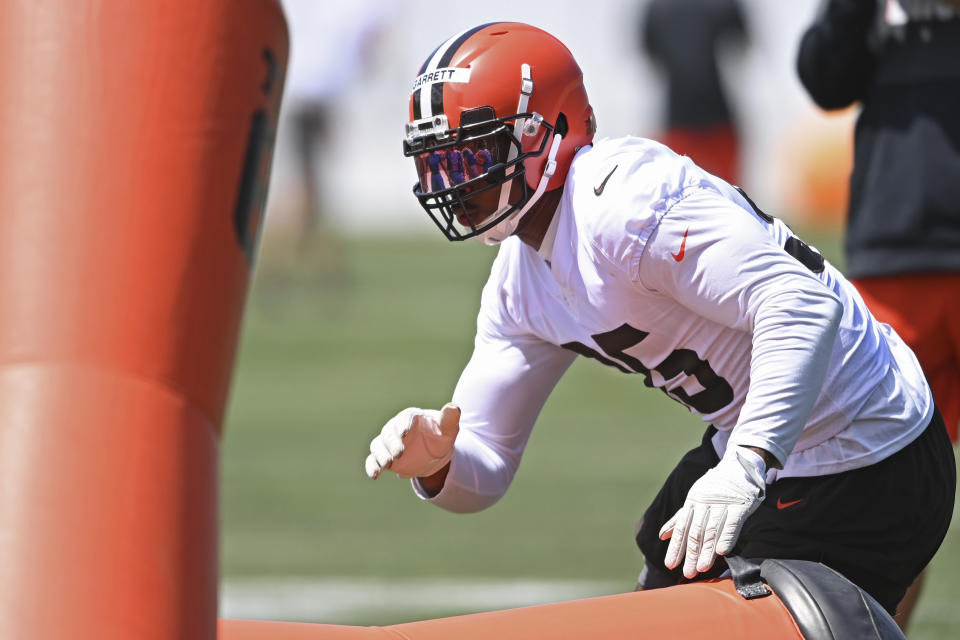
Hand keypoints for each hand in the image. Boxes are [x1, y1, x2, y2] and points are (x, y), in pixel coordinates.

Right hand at [365, 403, 459, 479]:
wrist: (433, 452)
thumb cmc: (440, 435)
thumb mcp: (448, 428)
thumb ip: (449, 419)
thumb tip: (454, 407)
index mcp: (410, 417)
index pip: (405, 419)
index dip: (403, 425)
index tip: (405, 433)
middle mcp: (395, 428)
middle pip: (389, 433)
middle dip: (392, 444)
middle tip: (398, 454)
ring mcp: (388, 443)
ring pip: (378, 446)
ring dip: (380, 455)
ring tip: (386, 465)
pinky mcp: (384, 456)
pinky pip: (373, 460)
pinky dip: (371, 466)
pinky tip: (375, 475)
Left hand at [659, 446, 766, 578]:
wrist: (737, 468)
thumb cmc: (714, 488)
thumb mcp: (693, 500)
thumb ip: (679, 519)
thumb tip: (662, 535)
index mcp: (692, 504)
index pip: (681, 528)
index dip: (676, 547)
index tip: (670, 565)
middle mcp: (704, 505)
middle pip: (696, 532)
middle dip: (691, 554)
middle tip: (688, 573)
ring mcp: (722, 504)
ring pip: (712, 530)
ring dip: (707, 550)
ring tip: (702, 567)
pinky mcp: (739, 505)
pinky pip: (732, 523)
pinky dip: (726, 537)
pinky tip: (722, 552)